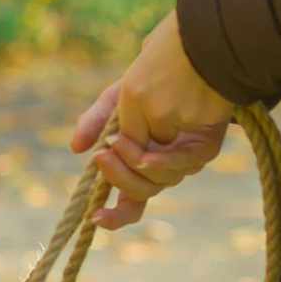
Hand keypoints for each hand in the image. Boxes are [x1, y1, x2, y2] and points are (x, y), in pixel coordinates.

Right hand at [69, 13, 236, 230]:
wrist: (185, 64)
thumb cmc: (146, 86)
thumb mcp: (114, 102)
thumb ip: (94, 123)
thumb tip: (75, 148)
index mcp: (139, 165)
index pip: (128, 202)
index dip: (114, 216)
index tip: (95, 217)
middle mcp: (161, 170)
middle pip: (140, 194)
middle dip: (118, 178)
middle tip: (101, 155)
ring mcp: (183, 162)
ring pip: (159, 183)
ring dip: (134, 167)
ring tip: (115, 142)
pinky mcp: (204, 149)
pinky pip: (184, 166)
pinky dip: (163, 164)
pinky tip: (146, 155)